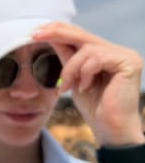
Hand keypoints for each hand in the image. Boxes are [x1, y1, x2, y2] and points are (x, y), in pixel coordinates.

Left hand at [33, 22, 143, 144]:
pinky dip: (84, 73)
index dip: (58, 31)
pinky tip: (85, 88)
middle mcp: (117, 52)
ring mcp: (125, 56)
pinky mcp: (128, 63)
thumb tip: (49, 35)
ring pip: (86, 49)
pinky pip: (96, 58)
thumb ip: (67, 58)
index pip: (80, 36)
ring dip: (70, 69)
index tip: (34, 33)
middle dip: (56, 33)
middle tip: (35, 35)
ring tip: (67, 87)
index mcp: (106, 53)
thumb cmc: (94, 109)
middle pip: (83, 34)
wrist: (110, 131)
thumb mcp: (74, 78)